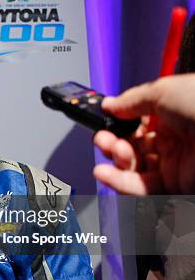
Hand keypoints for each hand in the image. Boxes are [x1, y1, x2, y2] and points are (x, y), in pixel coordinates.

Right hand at [93, 74, 194, 193]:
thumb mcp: (163, 91)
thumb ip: (131, 100)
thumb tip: (110, 105)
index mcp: (175, 114)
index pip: (136, 123)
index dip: (117, 123)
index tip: (104, 121)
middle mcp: (175, 140)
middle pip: (132, 146)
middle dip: (112, 142)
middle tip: (104, 137)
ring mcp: (175, 165)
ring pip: (133, 168)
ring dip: (114, 161)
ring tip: (109, 150)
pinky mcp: (175, 187)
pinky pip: (141, 188)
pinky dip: (119, 182)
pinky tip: (105, 173)